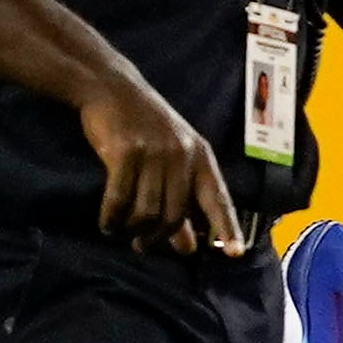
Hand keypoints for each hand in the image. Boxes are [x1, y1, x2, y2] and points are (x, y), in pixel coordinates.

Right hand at [81, 78, 239, 253]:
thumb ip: (181, 200)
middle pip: (176, 213)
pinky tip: (106, 224)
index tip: (235, 254)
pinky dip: (111, 217)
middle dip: (159, 237)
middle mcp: (182, 155)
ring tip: (122, 231)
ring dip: (133, 228)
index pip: (218, 198)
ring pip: (147, 210)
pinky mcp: (125, 152)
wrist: (113, 88)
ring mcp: (154, 153)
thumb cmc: (146, 127)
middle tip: (142, 246)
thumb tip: (187, 247)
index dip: (227, 227)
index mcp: (200, 156)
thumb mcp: (172, 158)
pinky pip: (119, 198)